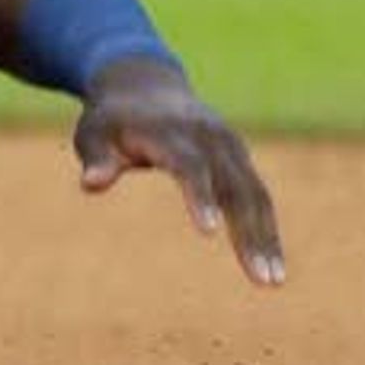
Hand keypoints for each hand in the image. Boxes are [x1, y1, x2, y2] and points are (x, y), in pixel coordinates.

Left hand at [75, 56, 285, 284]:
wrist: (143, 84)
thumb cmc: (111, 120)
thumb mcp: (93, 134)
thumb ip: (97, 159)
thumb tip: (91, 184)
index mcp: (169, 131)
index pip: (189, 165)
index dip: (199, 196)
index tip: (209, 231)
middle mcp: (208, 137)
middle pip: (234, 187)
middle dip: (249, 233)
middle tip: (262, 280)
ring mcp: (229, 146)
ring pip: (255, 194)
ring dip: (267, 237)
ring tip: (273, 281)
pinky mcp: (240, 157)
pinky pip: (259, 194)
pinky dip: (268, 228)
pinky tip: (272, 264)